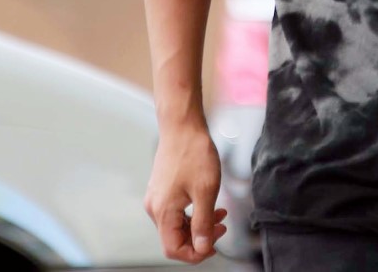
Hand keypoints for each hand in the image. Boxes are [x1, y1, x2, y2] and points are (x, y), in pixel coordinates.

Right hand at [144, 123, 227, 263]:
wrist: (182, 125)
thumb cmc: (193, 152)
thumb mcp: (205, 190)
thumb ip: (203, 223)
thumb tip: (203, 247)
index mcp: (163, 211)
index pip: (173, 249)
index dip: (195, 253)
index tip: (214, 245)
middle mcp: (155, 207)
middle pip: (175, 238)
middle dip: (200, 237)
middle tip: (222, 227)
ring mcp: (157, 196)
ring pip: (176, 224)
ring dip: (198, 224)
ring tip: (219, 214)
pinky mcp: (162, 188)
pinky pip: (175, 210)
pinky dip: (192, 212)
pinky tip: (207, 203)